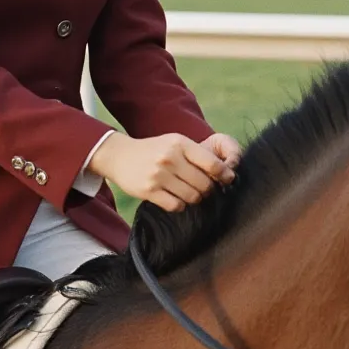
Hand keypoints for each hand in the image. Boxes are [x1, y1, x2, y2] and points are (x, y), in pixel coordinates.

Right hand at [89, 131, 236, 213]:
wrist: (120, 156)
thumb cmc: (155, 150)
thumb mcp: (175, 143)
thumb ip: (197, 155)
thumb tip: (225, 174)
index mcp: (180, 143)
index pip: (212, 164)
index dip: (224, 175)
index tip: (227, 180)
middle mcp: (170, 158)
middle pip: (204, 184)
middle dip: (207, 189)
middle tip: (203, 189)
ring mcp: (158, 175)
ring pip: (192, 197)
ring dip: (194, 198)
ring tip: (188, 192)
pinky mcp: (149, 191)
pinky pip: (176, 205)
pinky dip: (179, 205)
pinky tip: (174, 198)